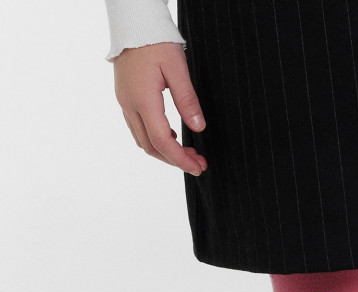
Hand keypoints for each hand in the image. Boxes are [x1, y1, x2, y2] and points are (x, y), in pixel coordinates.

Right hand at [112, 42, 207, 175]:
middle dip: (175, 159)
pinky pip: (138, 128)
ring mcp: (125, 102)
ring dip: (165, 151)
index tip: (198, 167)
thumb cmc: (155, 40)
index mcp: (143, 100)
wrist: (133, 22)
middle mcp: (129, 105)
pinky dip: (155, 138)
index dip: (180, 159)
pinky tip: (171, 135)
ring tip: (188, 152)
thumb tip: (198, 128)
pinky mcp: (125, 98)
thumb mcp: (177, 68)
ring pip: (143, 140)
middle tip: (198, 163)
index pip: (162, 142)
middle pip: (151, 147)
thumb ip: (187, 100)